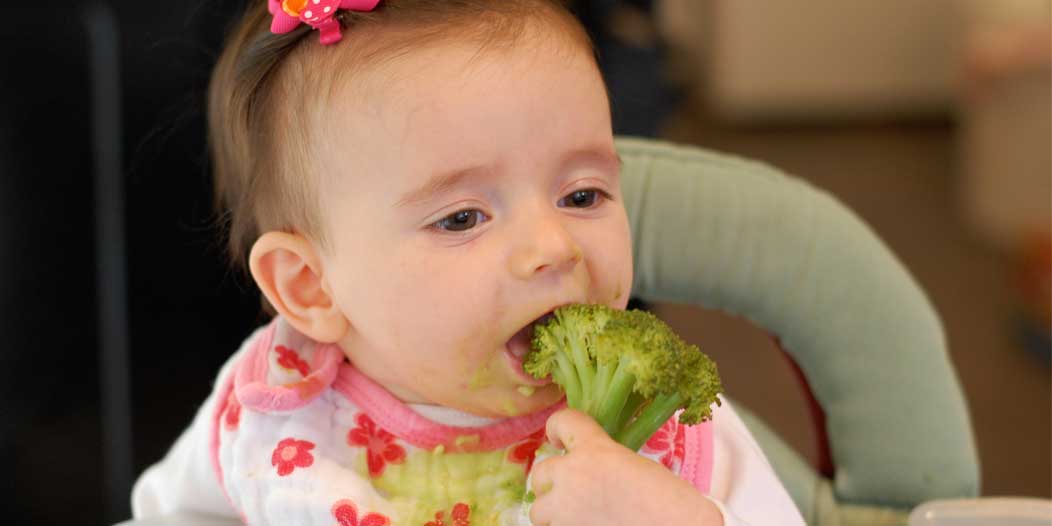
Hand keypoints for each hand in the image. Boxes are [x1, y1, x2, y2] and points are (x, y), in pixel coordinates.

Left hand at [529, 409, 723, 525]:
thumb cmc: (672, 503)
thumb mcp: (638, 467)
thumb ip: (607, 461)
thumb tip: (594, 471)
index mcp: (595, 450)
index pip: (561, 422)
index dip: (557, 428)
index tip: (558, 439)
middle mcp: (572, 476)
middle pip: (539, 473)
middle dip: (551, 481)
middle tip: (570, 491)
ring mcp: (564, 511)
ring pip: (538, 510)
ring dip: (552, 513)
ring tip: (575, 517)